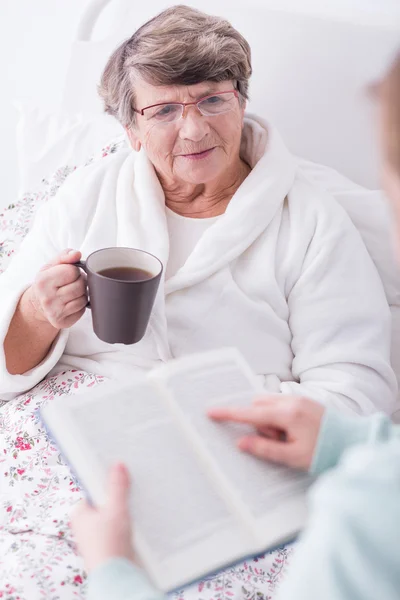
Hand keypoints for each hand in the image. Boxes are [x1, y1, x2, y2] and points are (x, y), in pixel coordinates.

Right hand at [26, 249, 87, 328]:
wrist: (38, 303)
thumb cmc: (48, 281)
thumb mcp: (52, 265)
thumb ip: (65, 256)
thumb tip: (76, 254)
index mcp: (43, 281)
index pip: (72, 271)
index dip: (75, 270)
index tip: (69, 272)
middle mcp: (47, 298)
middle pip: (80, 285)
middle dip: (80, 281)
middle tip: (73, 282)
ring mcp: (54, 312)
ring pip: (83, 298)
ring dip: (82, 293)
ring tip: (73, 291)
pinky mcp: (62, 322)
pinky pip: (82, 310)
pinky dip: (81, 304)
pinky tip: (72, 301)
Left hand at [71, 463, 135, 572]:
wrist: (116, 576)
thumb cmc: (109, 544)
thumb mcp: (116, 508)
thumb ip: (117, 486)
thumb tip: (117, 465)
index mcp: (79, 513)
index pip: (93, 490)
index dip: (106, 481)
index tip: (119, 473)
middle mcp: (84, 525)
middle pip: (103, 501)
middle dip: (117, 497)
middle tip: (130, 490)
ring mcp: (95, 536)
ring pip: (111, 515)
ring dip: (122, 511)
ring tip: (134, 506)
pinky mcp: (106, 545)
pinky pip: (116, 527)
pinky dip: (125, 523)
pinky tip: (134, 522)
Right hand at [208, 395, 324, 470]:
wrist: (353, 441)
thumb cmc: (324, 452)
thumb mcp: (293, 457)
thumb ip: (265, 449)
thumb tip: (241, 443)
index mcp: (287, 415)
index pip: (250, 413)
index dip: (228, 414)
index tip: (210, 412)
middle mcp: (291, 401)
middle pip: (258, 406)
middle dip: (259, 423)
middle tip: (279, 441)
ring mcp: (298, 398)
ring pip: (268, 404)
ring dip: (269, 420)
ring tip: (289, 438)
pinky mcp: (303, 400)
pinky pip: (280, 404)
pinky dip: (279, 417)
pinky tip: (294, 432)